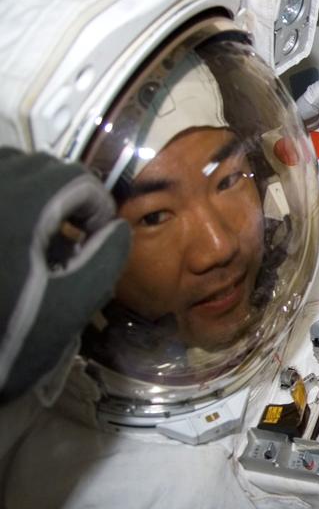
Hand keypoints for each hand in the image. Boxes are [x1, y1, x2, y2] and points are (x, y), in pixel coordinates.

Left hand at [0, 149, 130, 401]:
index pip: (74, 180)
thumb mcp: (67, 310)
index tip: (94, 243)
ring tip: (31, 233)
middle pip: (37, 166)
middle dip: (63, 196)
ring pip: (5, 167)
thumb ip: (102, 260)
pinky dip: (4, 197)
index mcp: (20, 210)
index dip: (96, 209)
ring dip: (27, 189)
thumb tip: (117, 228)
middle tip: (66, 241)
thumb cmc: (5, 342)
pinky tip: (6, 234)